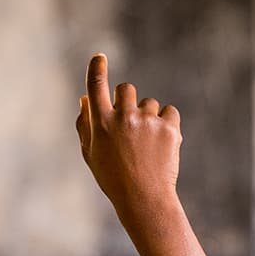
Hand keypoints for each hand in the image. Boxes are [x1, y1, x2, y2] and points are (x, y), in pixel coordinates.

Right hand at [76, 54, 181, 212]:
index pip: (96, 86)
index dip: (97, 68)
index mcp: (101, 122)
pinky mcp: (169, 128)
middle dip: (128, 100)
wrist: (144, 198)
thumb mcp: (91, 153)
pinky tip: (162, 141)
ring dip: (149, 116)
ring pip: (149, 103)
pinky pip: (169, 112)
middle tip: (131, 122)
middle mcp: (123, 117)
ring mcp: (147, 121)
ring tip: (147, 143)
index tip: (100, 57)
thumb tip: (84, 99)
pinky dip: (167, 122)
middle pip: (127, 89)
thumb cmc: (113, 177)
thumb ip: (85, 124)